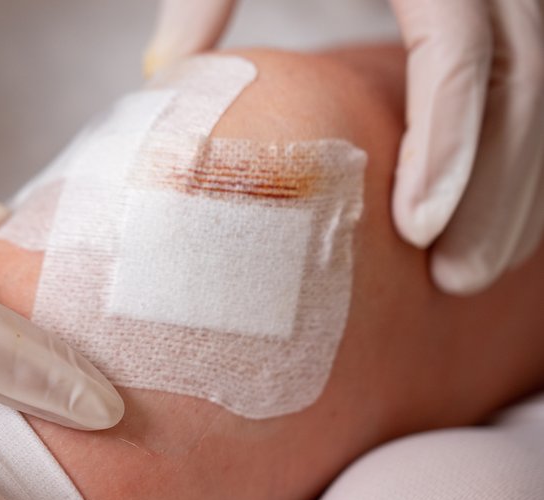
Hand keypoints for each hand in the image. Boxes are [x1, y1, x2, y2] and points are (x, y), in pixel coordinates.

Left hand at [143, 0, 543, 294]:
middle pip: (525, 82)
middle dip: (502, 191)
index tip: (415, 232)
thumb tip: (163, 76)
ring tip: (473, 266)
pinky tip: (488, 207)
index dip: (450, 146)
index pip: (461, 50)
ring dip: (521, 184)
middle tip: (456, 278)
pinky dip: (518, 148)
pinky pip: (530, 79)